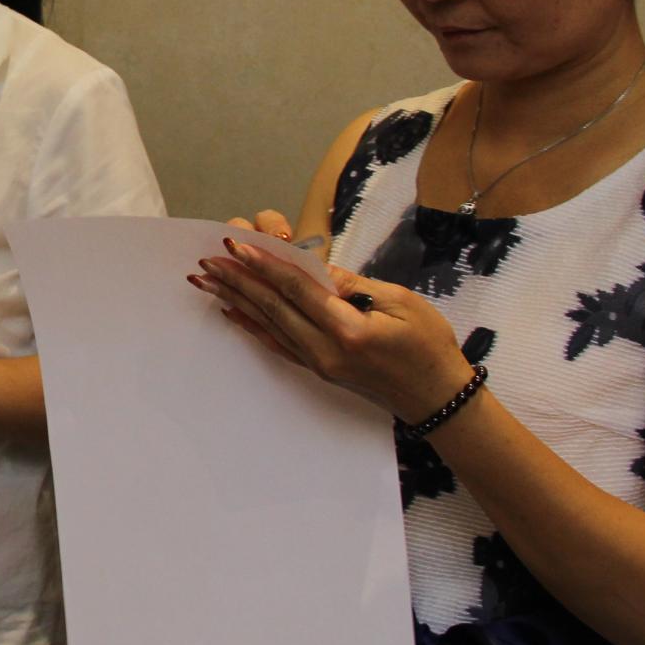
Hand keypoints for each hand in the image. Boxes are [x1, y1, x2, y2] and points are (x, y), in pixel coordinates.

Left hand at [187, 213, 471, 424]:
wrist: (437, 398)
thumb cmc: (429, 344)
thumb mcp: (400, 302)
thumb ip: (354, 286)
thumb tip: (315, 269)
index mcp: (348, 329)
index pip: (296, 290)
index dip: (264, 265)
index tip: (235, 246)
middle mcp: (325, 349)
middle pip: (273, 307)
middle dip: (238, 281)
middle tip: (207, 261)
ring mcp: (318, 363)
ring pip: (269, 325)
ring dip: (236, 300)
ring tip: (207, 282)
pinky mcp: (318, 369)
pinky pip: (277, 344)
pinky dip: (252, 326)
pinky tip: (232, 312)